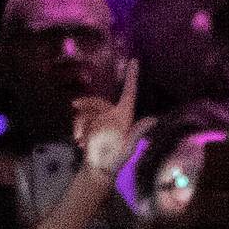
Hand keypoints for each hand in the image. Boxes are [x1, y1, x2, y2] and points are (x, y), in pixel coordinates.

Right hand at [70, 60, 144, 175]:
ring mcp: (100, 119)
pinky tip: (78, 140)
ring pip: (86, 110)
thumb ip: (137, 132)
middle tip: (74, 105)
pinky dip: (77, 127)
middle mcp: (112, 114)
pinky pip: (80, 119)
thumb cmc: (116, 158)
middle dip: (86, 103)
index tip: (134, 61)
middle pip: (97, 101)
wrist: (99, 168)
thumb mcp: (128, 146)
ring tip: (79, 138)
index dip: (132, 77)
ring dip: (80, 122)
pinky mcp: (89, 125)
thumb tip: (154, 120)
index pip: (129, 93)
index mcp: (124, 116)